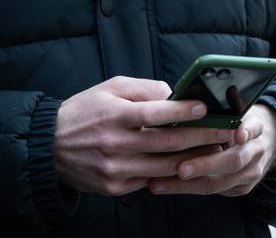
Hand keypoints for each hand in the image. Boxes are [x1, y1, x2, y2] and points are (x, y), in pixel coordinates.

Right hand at [53, 76, 237, 196]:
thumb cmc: (85, 111)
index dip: (184, 112)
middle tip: (226, 131)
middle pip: (168, 143)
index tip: (206, 108)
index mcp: (114, 115)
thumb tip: (175, 94)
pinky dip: (171, 174)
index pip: (156, 113)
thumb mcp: (110, 88)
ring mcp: (115, 169)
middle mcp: (115, 144)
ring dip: (194, 159)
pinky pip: (150, 180)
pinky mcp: (114, 187)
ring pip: (165, 166)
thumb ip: (144, 89)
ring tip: (217, 149)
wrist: (48, 147)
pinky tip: (190, 164)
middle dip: (202, 137)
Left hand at [148, 104, 275, 196]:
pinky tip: (162, 185)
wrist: (263, 143)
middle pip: (234, 161)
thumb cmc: (240, 121)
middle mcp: (256, 151)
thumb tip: (202, 92)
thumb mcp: (239, 109)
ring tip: (158, 182)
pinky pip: (212, 191)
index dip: (245, 131)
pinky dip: (185, 189)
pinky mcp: (240, 188)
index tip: (236, 134)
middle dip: (205, 165)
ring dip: (186, 185)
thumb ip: (227, 104)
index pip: (252, 128)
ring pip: (219, 183)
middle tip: (181, 169)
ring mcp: (250, 173)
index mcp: (256, 127)